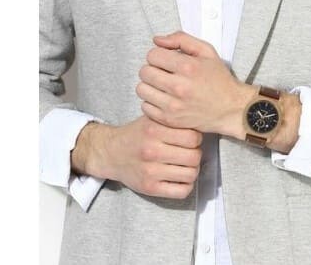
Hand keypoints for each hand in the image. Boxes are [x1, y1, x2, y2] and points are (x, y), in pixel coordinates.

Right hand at [70, 115, 202, 198]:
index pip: (192, 137)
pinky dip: (187, 185)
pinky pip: (182, 191)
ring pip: (191, 174)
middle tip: (190, 152)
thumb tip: (199, 123)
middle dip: (196, 154)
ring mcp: (151, 171)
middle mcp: (152, 151)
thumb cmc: (136, 134)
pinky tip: (180, 177)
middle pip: (194, 157)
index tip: (192, 139)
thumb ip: (172, 120)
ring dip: (193, 170)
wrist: (111, 152)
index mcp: (154, 130)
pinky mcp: (150, 188)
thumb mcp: (152, 119)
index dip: (197, 138)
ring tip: (186, 164)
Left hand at [136, 30, 253, 135]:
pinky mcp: (170, 119)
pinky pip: (145, 106)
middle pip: (144, 72)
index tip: (165, 59)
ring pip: (141, 89)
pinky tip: (163, 98)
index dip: (158, 54)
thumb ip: (181, 39)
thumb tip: (157, 40)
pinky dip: (151, 101)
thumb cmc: (219, 79)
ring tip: (162, 85)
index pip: (153, 55)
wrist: (231, 108)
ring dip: (149, 85)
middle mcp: (179, 87)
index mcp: (188, 67)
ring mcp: (173, 106)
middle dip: (152, 68)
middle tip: (163, 72)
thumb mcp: (206, 51)